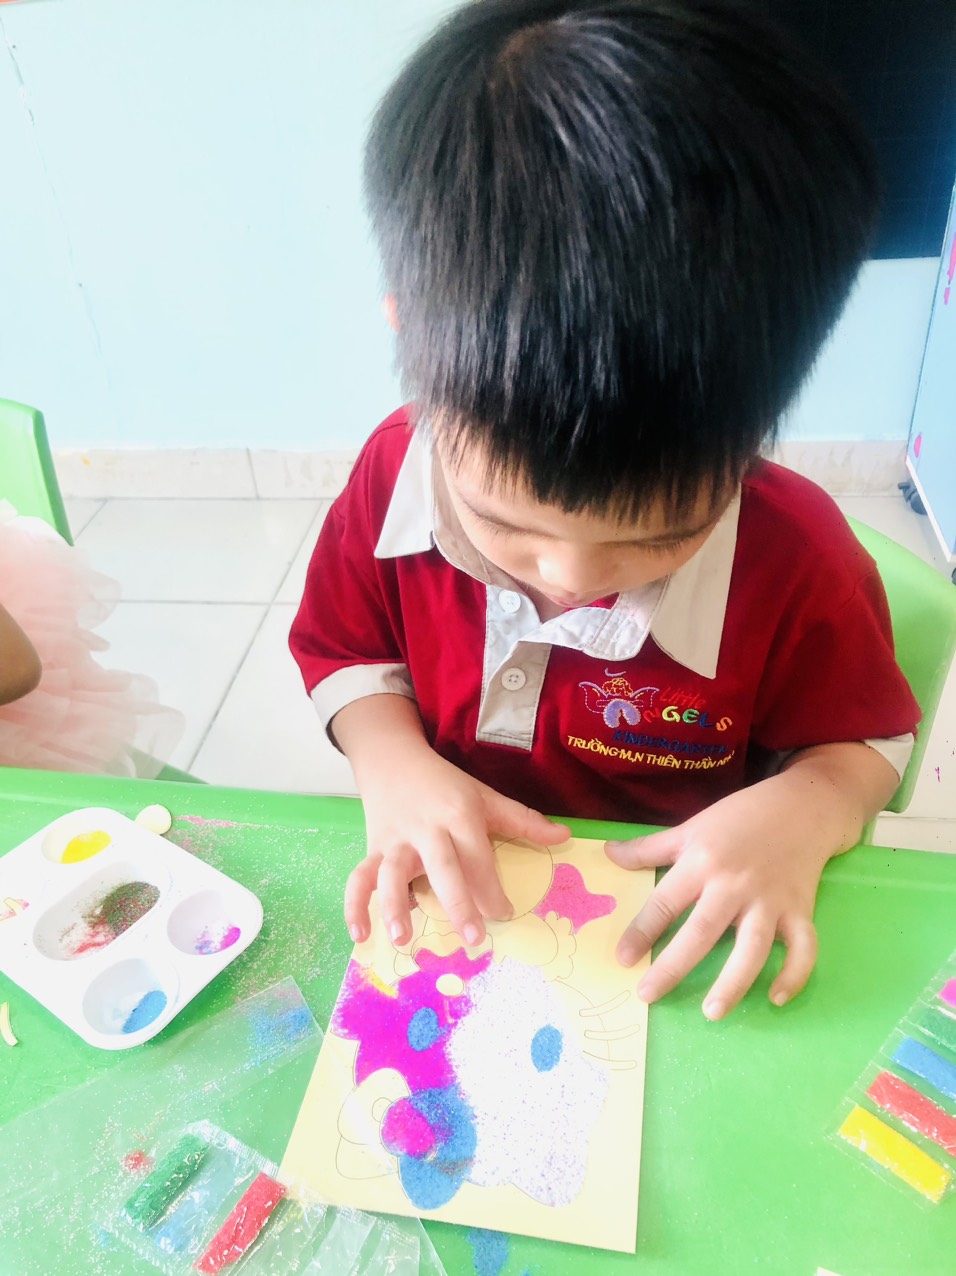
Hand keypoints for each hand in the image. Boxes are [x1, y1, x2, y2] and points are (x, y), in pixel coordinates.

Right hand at [345, 743, 569, 948]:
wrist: (393, 760)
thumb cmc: (444, 785)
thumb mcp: (484, 796)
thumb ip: (523, 820)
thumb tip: (565, 837)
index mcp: (459, 815)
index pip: (478, 855)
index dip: (492, 886)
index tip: (506, 915)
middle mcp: (427, 829)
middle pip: (442, 865)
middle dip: (456, 901)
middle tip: (472, 936)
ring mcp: (396, 841)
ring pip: (391, 872)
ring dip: (394, 905)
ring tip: (402, 938)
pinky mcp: (372, 849)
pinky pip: (360, 877)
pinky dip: (354, 904)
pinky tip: (360, 934)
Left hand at [606, 746, 893, 1018]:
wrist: (802, 806)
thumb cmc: (740, 817)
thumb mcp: (691, 827)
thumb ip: (650, 847)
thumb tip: (608, 854)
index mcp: (702, 863)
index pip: (665, 902)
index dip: (642, 932)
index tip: (623, 959)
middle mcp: (734, 885)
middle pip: (702, 931)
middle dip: (674, 966)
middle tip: (648, 995)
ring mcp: (770, 900)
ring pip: (752, 947)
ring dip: (733, 982)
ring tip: (711, 1012)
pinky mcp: (801, 910)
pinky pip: (803, 948)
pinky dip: (794, 974)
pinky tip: (776, 998)